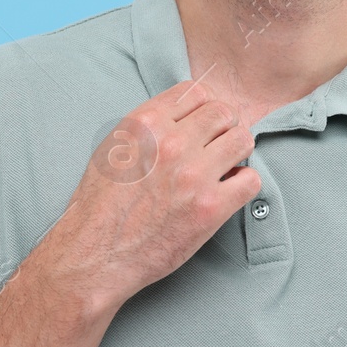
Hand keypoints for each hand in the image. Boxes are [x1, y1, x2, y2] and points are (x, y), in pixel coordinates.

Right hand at [58, 79, 259, 309]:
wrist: (95, 256)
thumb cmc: (99, 205)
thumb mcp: (113, 147)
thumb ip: (149, 126)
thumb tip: (184, 114)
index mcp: (146, 123)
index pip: (197, 91)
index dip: (202, 107)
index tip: (200, 125)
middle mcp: (172, 143)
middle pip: (224, 112)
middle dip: (223, 127)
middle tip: (215, 147)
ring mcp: (194, 175)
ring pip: (243, 140)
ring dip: (237, 152)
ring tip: (223, 167)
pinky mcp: (210, 208)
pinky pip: (251, 179)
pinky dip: (243, 183)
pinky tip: (227, 191)